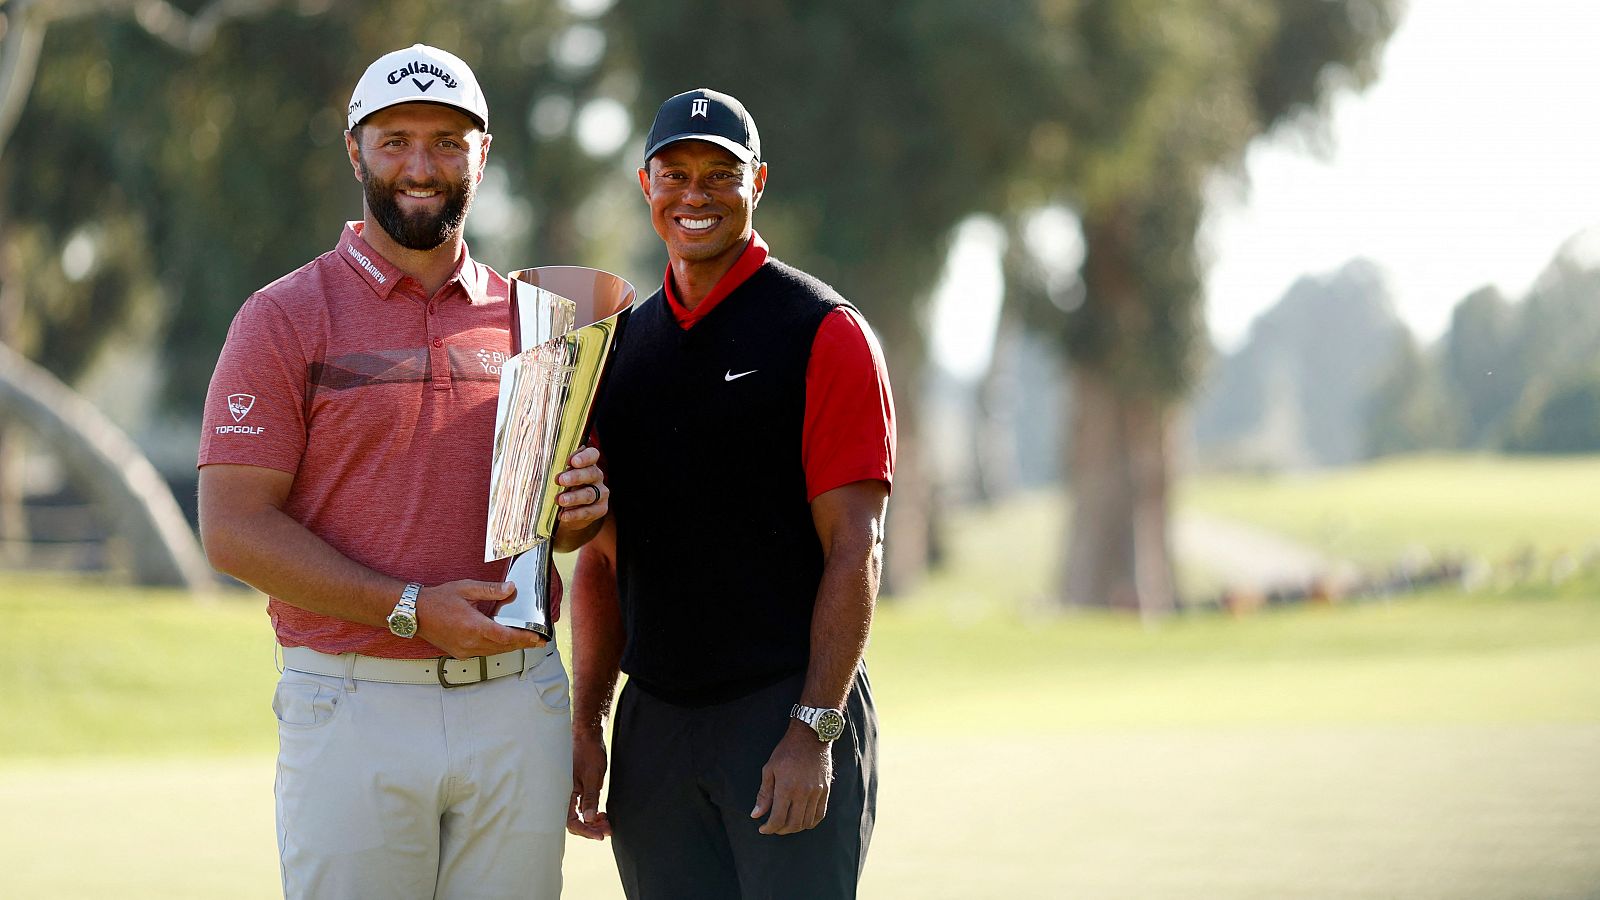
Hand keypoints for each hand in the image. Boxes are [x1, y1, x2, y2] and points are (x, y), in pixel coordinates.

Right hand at [415, 579, 547, 658]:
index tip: (538, 638)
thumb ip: (491, 590)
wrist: (415, 613)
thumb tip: (511, 588)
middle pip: (503, 647)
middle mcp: (469, 642)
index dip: (524, 638)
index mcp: (473, 626)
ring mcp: (464, 650)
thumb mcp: (466, 589)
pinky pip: (483, 653)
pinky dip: (495, 648)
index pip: (505, 636)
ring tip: (524, 642)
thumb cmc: (438, 599)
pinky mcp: (459, 653)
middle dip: (522, 644)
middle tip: (538, 642)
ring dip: (509, 647)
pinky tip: (501, 641)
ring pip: (494, 652)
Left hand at [555, 445, 607, 528]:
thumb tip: (536, 464)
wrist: (565, 512)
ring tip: (560, 500)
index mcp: (587, 463)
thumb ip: (553, 469)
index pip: (592, 454)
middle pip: (591, 473)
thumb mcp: (556, 477)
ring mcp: (600, 493)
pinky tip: (564, 515)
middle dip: (576, 476)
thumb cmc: (559, 488)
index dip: (584, 457)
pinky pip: (589, 511)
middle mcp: (596, 476)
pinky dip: (575, 514)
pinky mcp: (600, 509)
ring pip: (589, 493)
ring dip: (574, 497)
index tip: (572, 461)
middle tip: (560, 480)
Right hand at [568, 725, 611, 839]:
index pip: (571, 821)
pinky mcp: (578, 790)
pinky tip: (602, 814)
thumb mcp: (592, 775)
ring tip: (608, 823)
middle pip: (575, 822)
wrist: (588, 734)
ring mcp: (572, 793)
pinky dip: (592, 813)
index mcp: (564, 792)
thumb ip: (590, 798)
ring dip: (593, 822)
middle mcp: (565, 795)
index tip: (601, 835)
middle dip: (591, 829)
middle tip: (608, 830)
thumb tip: (589, 819)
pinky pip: (583, 808)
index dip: (586, 831)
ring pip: (580, 816)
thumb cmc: (588, 751)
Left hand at [751, 723, 832, 834]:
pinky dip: (810, 822)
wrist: (810, 737)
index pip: (777, 819)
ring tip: (786, 824)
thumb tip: (756, 814)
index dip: (769, 828)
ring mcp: (816, 793)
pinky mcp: (825, 791)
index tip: (763, 828)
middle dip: (780, 830)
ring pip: (806, 822)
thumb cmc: (787, 751)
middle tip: (774, 827)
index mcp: (786, 788)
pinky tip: (802, 820)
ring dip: (795, 828)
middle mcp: (803, 793)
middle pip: (793, 824)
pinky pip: (820, 815)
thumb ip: (764, 794)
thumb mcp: (769, 769)